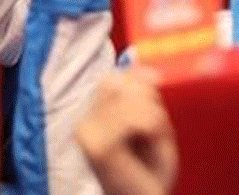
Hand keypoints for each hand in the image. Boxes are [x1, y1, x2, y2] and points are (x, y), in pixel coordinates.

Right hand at [76, 69, 177, 194]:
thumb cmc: (148, 166)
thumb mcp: (151, 119)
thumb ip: (145, 91)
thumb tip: (149, 71)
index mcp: (92, 113)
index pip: (120, 76)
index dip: (145, 93)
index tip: (145, 123)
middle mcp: (83, 120)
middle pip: (127, 84)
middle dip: (150, 107)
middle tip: (146, 137)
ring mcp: (87, 133)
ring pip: (136, 100)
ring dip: (154, 121)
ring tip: (145, 145)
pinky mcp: (98, 147)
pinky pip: (140, 120)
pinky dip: (154, 132)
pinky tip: (145, 149)